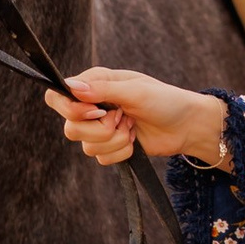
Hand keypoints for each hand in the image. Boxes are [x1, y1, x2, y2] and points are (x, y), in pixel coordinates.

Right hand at [44, 66, 231, 170]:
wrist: (187, 126)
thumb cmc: (165, 100)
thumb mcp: (135, 90)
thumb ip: (102, 89)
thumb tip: (71, 86)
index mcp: (94, 84)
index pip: (57, 96)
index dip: (70, 109)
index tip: (97, 111)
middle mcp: (91, 106)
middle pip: (71, 128)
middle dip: (101, 129)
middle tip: (123, 117)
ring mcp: (99, 129)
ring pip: (86, 147)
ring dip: (116, 140)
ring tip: (132, 126)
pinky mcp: (109, 148)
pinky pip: (102, 159)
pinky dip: (122, 152)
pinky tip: (135, 140)